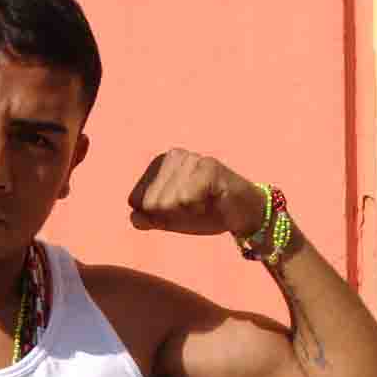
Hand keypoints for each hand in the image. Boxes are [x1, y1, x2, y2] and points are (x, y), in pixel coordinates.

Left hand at [128, 150, 264, 238]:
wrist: (241, 214)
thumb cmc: (204, 213)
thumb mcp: (169, 219)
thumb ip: (147, 219)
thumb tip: (135, 217)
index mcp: (157, 165)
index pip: (135, 201)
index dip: (156, 216)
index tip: (178, 209)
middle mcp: (171, 156)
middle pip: (150, 203)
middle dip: (171, 214)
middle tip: (193, 207)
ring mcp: (190, 158)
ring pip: (168, 202)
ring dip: (187, 212)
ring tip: (203, 202)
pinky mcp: (208, 166)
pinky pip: (186, 199)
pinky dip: (198, 208)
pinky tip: (211, 200)